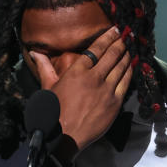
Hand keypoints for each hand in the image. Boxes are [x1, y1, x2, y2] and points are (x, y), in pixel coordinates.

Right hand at [30, 26, 131, 153]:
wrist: (64, 137)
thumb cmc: (52, 112)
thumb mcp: (47, 87)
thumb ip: (44, 67)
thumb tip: (34, 51)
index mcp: (77, 71)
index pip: (96, 48)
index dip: (107, 37)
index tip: (115, 29)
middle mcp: (94, 78)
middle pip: (112, 54)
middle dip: (121, 42)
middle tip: (127, 34)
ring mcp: (106, 90)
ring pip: (122, 66)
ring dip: (127, 55)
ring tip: (131, 47)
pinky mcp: (114, 103)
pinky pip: (126, 82)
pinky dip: (130, 71)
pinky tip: (132, 65)